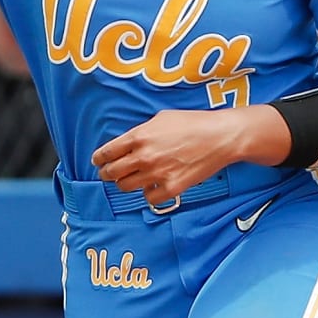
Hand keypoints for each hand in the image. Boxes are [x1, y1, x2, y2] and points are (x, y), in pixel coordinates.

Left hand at [92, 108, 246, 205]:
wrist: (220, 137)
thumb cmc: (193, 123)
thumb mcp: (160, 118)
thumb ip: (140, 132)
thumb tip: (128, 143)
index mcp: (138, 137)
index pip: (106, 153)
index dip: (98, 159)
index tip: (98, 162)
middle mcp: (144, 156)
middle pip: (112, 173)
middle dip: (107, 174)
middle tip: (108, 174)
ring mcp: (157, 174)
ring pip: (126, 187)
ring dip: (125, 183)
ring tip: (129, 180)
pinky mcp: (171, 188)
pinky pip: (149, 198)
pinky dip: (148, 194)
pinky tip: (152, 187)